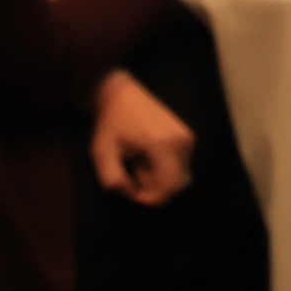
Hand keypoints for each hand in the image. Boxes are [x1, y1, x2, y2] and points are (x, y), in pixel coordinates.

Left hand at [90, 72, 194, 204]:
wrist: (121, 92)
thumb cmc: (111, 121)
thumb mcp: (102, 152)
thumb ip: (113, 180)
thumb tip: (130, 192)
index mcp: (164, 145)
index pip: (168, 188)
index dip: (149, 198)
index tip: (129, 190)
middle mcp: (182, 142)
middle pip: (176, 186)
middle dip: (153, 188)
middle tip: (132, 173)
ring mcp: (188, 138)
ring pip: (178, 177)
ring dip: (158, 179)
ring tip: (138, 162)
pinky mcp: (187, 136)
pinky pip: (180, 166)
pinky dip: (163, 170)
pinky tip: (147, 157)